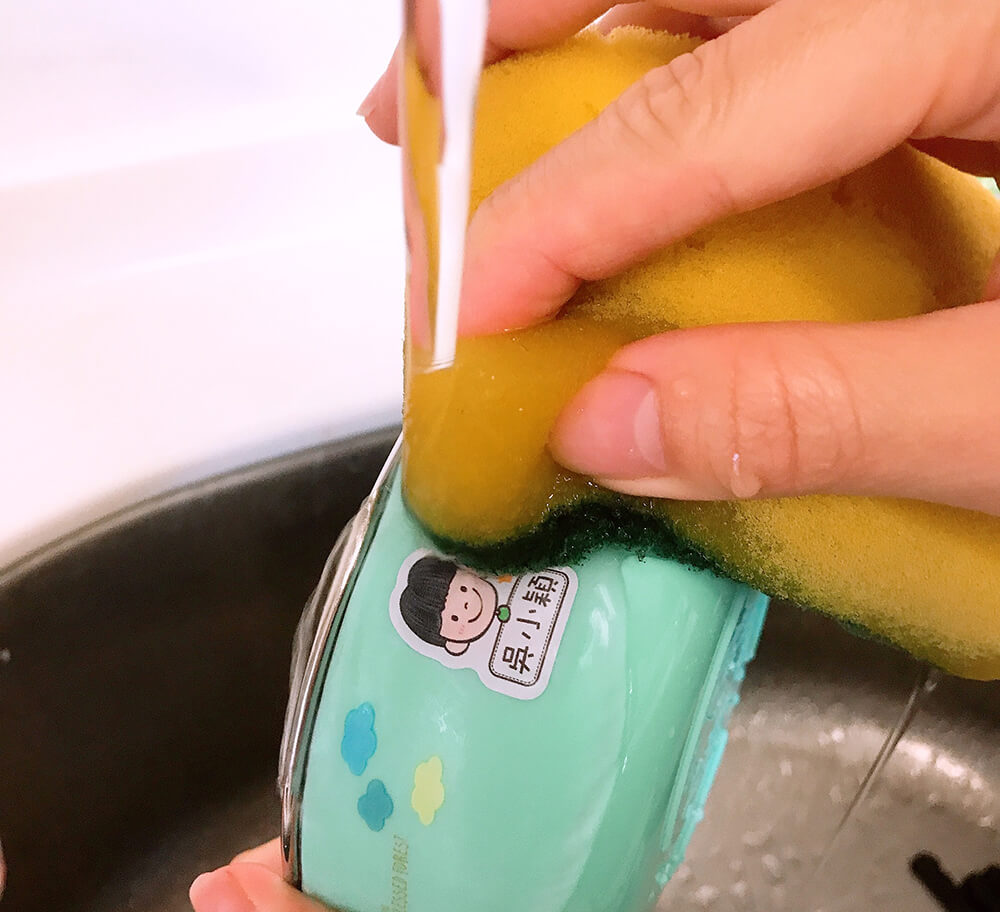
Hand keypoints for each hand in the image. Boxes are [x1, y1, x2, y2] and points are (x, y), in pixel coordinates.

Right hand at [361, 0, 999, 515]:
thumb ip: (821, 414)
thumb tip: (617, 430)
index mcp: (995, 20)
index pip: (716, 106)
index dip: (567, 209)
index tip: (467, 305)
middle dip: (524, 25)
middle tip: (410, 115)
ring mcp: (951, 22)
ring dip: (584, 45)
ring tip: (477, 114)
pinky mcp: (959, 65)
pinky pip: (782, 52)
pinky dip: (681, 93)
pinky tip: (631, 164)